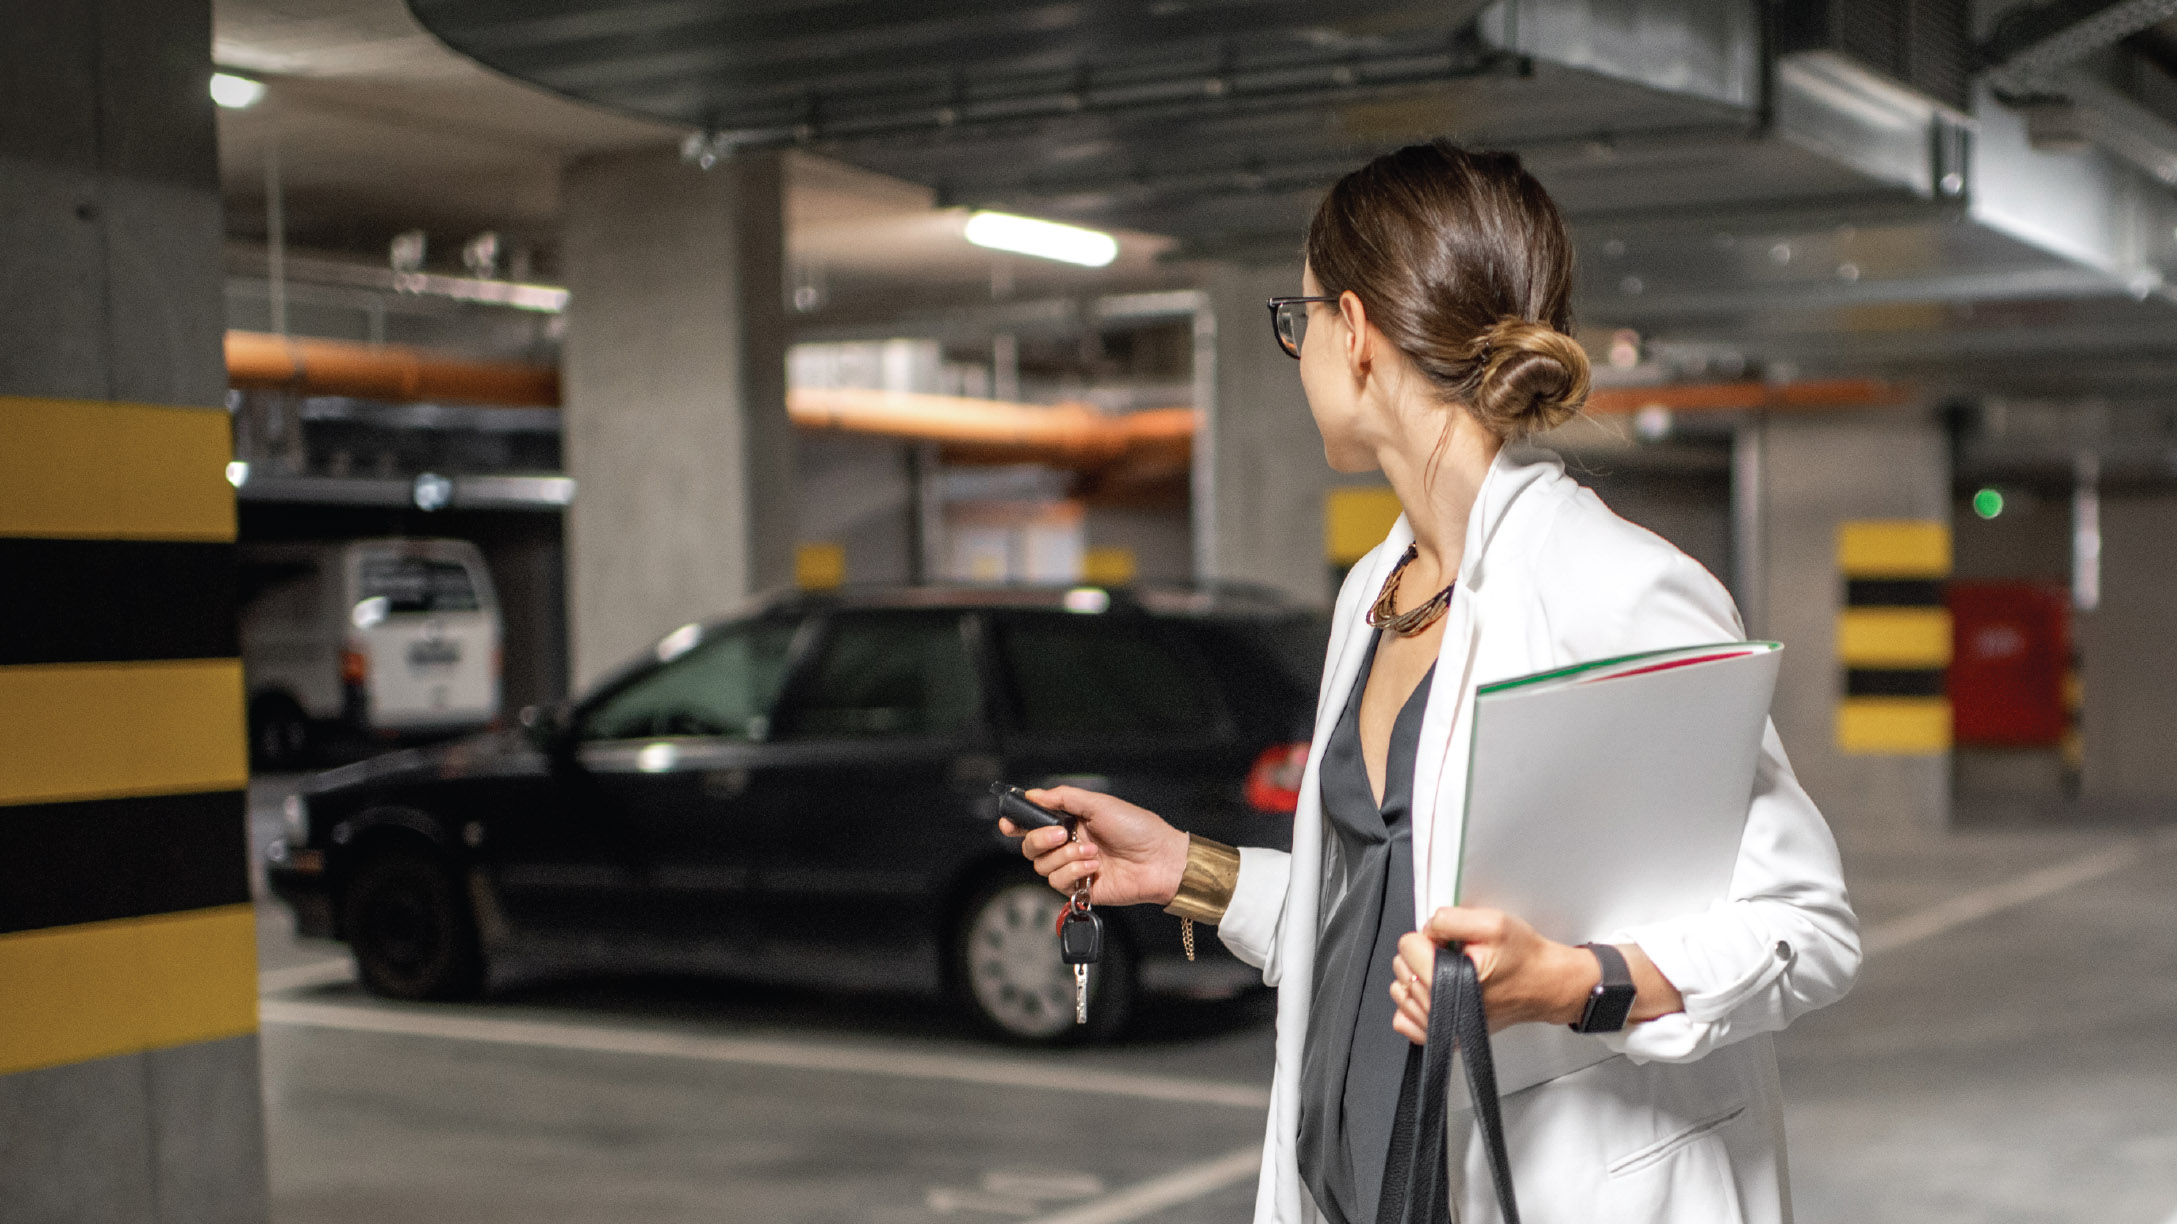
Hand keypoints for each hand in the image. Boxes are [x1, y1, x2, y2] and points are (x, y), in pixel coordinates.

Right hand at [999, 786, 1188, 907]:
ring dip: (1065, 856)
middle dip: (1039, 838)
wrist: (1159, 859)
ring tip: (1091, 851)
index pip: (1033, 823)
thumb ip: (1063, 798)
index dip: (1016, 823)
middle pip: (1030, 846)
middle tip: (1062, 833)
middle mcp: (1068, 844)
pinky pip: (1057, 882)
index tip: (1009, 822)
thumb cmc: (1137, 828)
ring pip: (1042, 866)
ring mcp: (1073, 867)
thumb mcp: (1099, 803)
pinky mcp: (1079, 889)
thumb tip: (1033, 794)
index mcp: (1071, 821)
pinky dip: (1073, 871)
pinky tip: (1094, 866)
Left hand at [1388, 906, 1593, 1041]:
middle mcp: (1443, 1008)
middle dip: (1422, 954)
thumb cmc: (1524, 958)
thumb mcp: (1492, 922)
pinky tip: (1435, 993)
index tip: (1448, 939)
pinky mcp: (1445, 1037)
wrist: (1545, 985)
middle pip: (1402, 968)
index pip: (1407, 947)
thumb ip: (1450, 919)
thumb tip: (1425, 928)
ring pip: (1400, 992)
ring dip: (1417, 977)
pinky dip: (1414, 1005)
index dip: (1428, 935)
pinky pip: (1406, 1021)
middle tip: (1452, 954)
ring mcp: (1442, 1027)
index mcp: (1451, 979)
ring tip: (1447, 973)